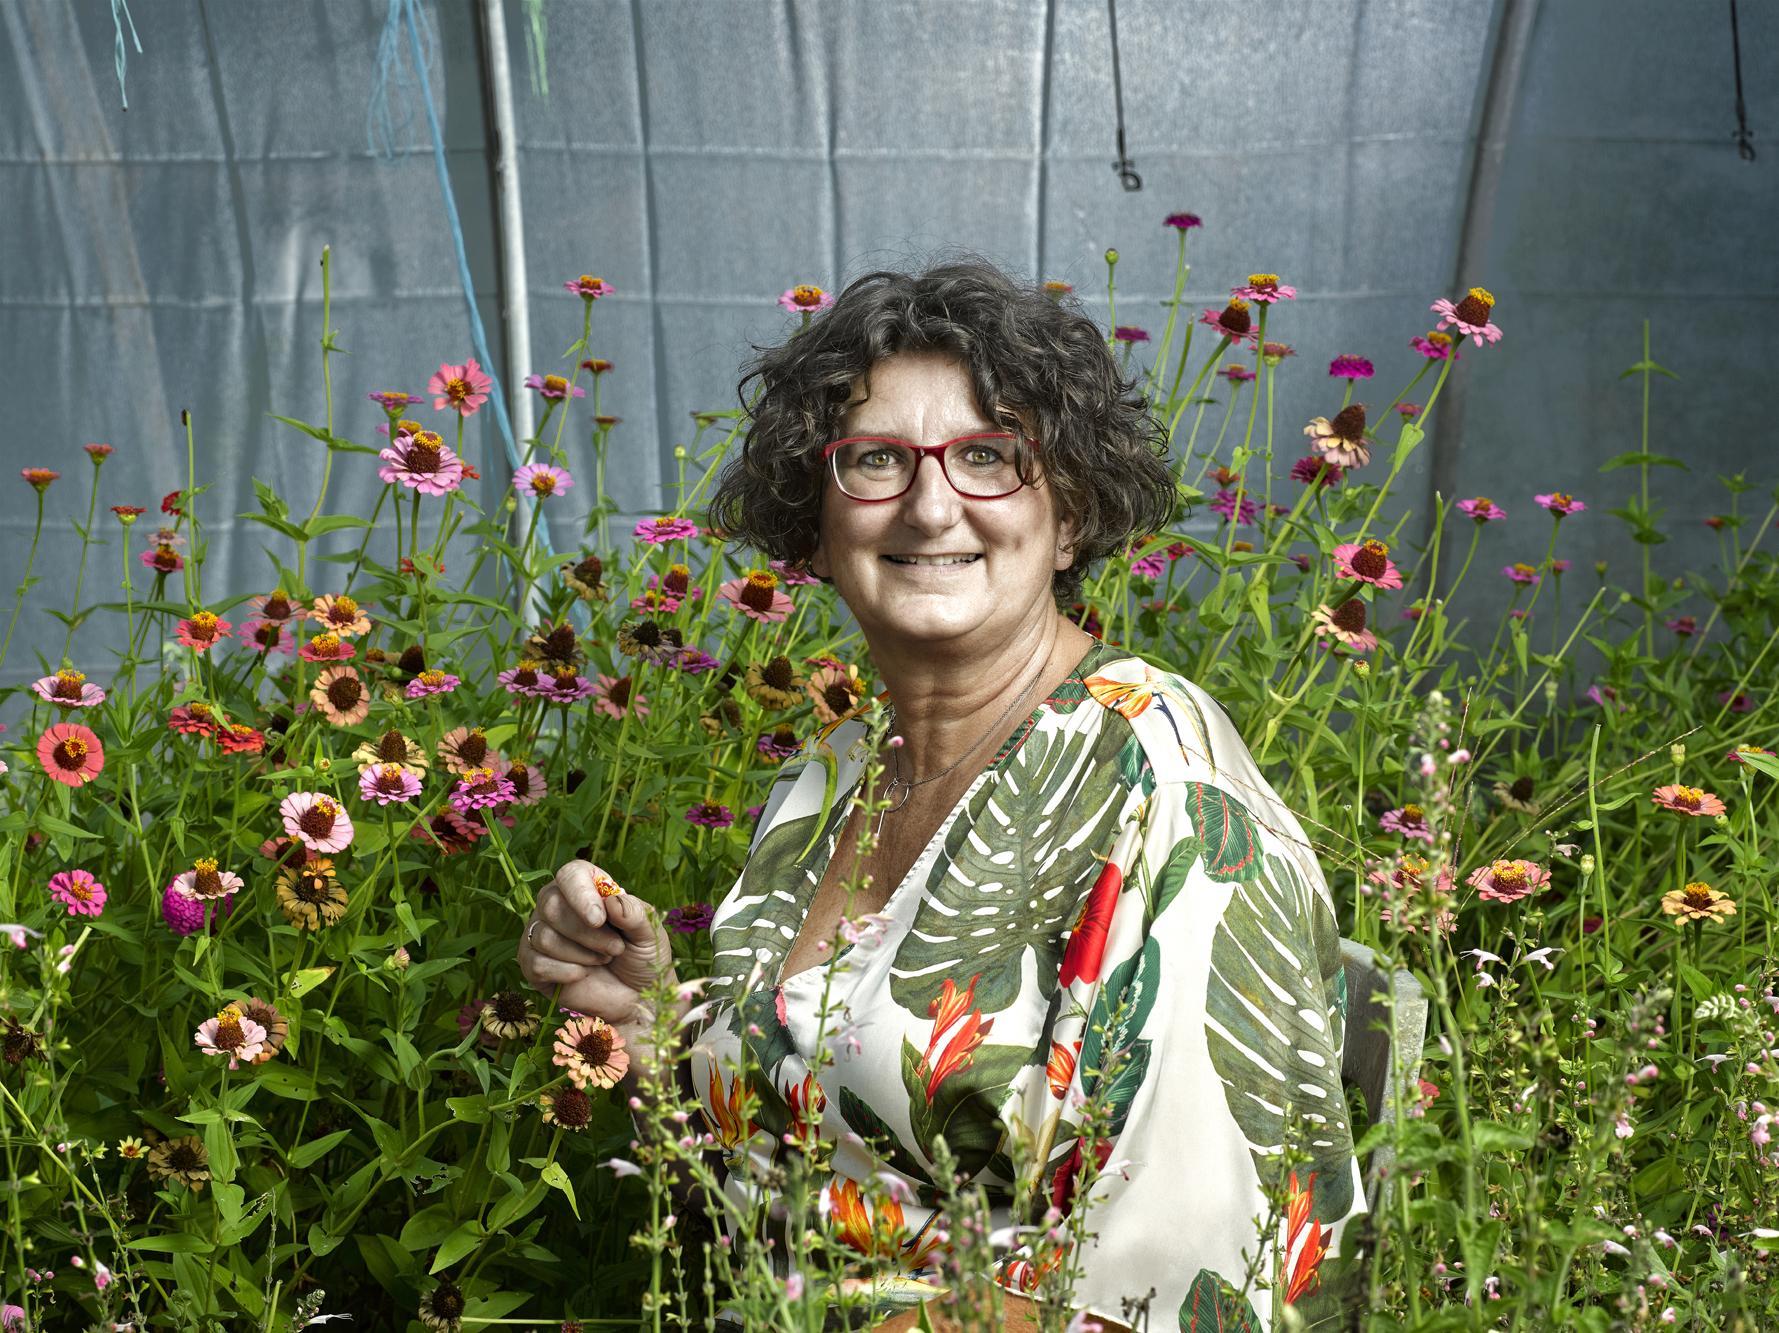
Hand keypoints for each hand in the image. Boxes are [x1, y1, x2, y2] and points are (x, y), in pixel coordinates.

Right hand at [517, 860, 676, 1040]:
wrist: (635, 998)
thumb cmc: (642, 957)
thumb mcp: (649, 932)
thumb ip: (635, 913)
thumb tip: (611, 901)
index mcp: (586, 888)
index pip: (570, 874)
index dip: (580, 894)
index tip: (598, 919)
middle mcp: (557, 905)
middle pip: (552, 905)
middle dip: (588, 934)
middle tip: (615, 949)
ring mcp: (541, 934)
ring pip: (545, 936)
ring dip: (581, 954)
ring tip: (603, 960)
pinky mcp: (533, 964)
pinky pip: (535, 963)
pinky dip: (565, 972)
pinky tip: (582, 975)